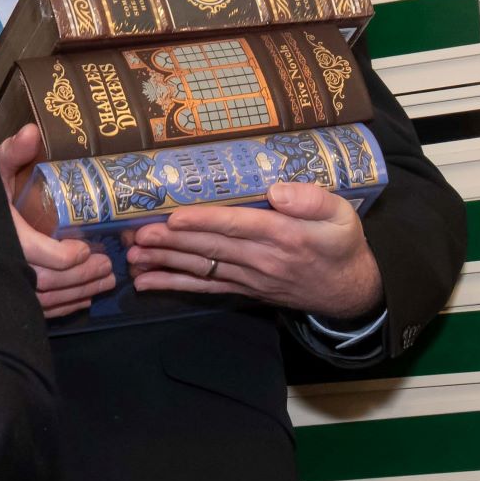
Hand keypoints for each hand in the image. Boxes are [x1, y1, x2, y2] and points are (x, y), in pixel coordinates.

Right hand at [0, 123, 117, 318]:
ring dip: (79, 293)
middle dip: (81, 277)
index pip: (38, 254)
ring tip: (106, 281)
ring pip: (46, 299)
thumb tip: (30, 132)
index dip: (66, 256)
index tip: (86, 248)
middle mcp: (2, 263)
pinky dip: (63, 308)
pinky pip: (38, 310)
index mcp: (3, 234)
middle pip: (48, 282)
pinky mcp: (7, 295)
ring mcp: (4, 283)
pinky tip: (83, 300)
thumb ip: (12, 153)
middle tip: (108, 266)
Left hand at [124, 177, 382, 313]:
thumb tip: (277, 189)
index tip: (174, 218)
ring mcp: (249, 277)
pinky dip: (174, 285)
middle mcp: (262, 259)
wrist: (347, 291)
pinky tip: (146, 283)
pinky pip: (204, 288)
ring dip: (164, 263)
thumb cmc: (342, 244)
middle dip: (170, 242)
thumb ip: (312, 200)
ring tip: (132, 258)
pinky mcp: (242, 289)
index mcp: (284, 236)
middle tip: (136, 235)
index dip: (204, 222)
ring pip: (201, 268)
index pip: (238, 226)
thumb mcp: (341, 215)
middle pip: (210, 248)